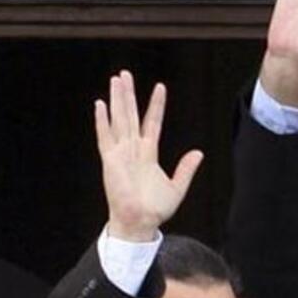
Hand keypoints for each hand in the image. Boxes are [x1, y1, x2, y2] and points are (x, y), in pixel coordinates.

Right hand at [95, 71, 202, 241]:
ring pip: (118, 120)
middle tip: (125, 74)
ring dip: (117, 100)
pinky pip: (105, 137)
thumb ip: (186, 168)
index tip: (160, 87)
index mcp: (148, 153)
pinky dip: (102, 121)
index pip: (152, 123)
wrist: (141, 222)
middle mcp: (133, 150)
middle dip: (128, 95)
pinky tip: (100, 105)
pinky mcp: (110, 161)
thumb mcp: (177, 186)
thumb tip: (198, 152)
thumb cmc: (155, 209)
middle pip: (130, 115)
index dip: (156, 105)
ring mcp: (121, 153)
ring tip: (116, 80)